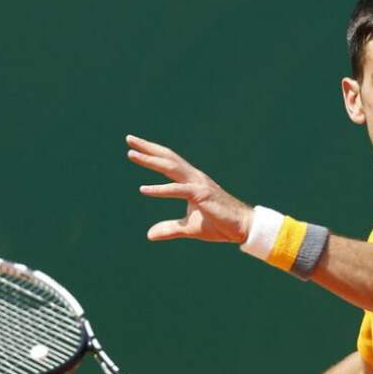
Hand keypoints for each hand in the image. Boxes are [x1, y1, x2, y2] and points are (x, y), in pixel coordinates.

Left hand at [126, 134, 253, 242]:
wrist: (243, 227)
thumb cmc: (219, 224)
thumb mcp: (189, 228)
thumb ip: (169, 229)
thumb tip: (149, 234)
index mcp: (192, 181)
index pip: (169, 163)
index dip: (152, 154)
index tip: (135, 147)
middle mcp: (194, 178)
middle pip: (168, 158)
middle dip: (148, 148)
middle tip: (129, 139)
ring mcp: (198, 184)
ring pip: (171, 167)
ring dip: (150, 160)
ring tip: (132, 154)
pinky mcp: (201, 195)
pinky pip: (177, 190)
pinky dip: (160, 189)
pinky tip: (143, 190)